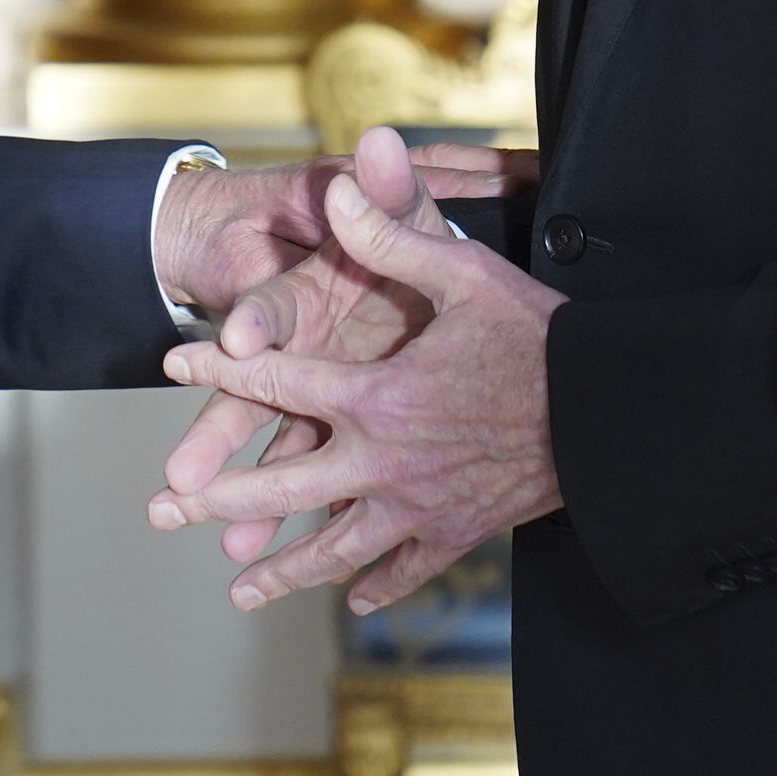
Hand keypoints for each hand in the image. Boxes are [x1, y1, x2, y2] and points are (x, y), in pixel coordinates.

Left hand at [149, 158, 566, 615]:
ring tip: (237, 587)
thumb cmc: (538, 334)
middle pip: (283, 487)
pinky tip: (352, 594)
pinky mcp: (458, 532)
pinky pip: (406, 567)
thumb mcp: (462, 271)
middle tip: (165, 508)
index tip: (171, 358)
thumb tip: (342, 181)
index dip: (217, 363)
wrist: (611, 415)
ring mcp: (419, 506)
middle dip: (218, 497)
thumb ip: (392, 232)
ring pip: (334, 547)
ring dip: (282, 569)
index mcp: (375, 394)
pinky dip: (375, 583)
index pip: (276, 378)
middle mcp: (384, 460)